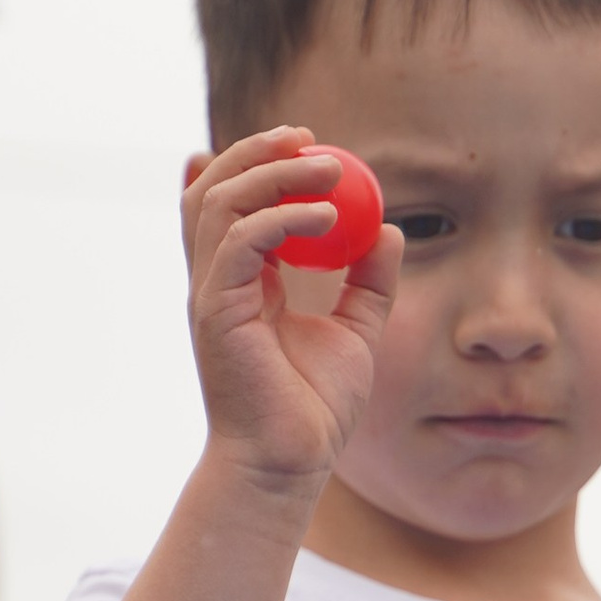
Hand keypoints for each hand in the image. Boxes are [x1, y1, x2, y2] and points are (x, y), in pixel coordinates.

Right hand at [183, 128, 402, 494]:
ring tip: (328, 168)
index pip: (231, 204)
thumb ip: (368, 282)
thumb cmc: (314, 409)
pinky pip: (239, 240)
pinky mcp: (215, 310)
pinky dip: (280, 217)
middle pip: (212, 189)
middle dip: (255, 151)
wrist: (289, 463)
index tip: (309, 144)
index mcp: (239, 283)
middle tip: (309, 138)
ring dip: (270, 172)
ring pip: (218, 202)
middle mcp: (216, 281)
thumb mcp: (355, 333)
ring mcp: (210, 294)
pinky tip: (326, 216)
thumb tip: (390, 229)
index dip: (259, 164)